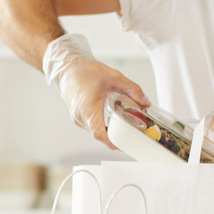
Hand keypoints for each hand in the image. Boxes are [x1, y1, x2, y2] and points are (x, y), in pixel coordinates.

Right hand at [42, 34, 147, 149]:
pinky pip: (92, 127)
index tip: (124, 145)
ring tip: (123, 125)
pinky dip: (102, 126)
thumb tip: (146, 102)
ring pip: (96, 131)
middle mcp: (80, 116)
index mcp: (88, 107)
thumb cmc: (86, 71)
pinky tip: (111, 119)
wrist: (68, 68)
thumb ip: (132, 89)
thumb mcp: (115, 77)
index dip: (112, 142)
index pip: (99, 133)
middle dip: (116, 136)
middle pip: (100, 134)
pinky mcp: (77, 117)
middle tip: (131, 134)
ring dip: (109, 130)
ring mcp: (77, 118)